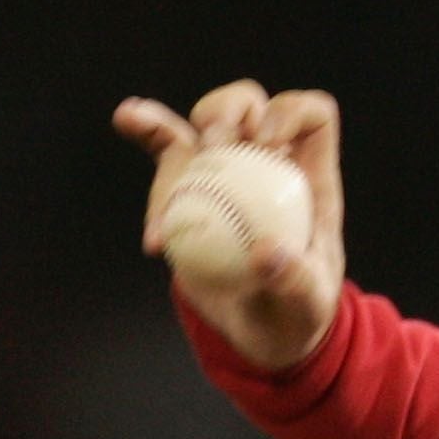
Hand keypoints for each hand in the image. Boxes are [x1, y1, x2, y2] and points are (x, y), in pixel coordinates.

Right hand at [112, 81, 347, 371]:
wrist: (259, 334)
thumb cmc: (296, 316)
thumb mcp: (307, 306)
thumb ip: (295, 282)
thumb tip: (266, 252)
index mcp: (310, 180)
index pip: (311, 117)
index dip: (291, 113)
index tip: (268, 146)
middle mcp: (267, 164)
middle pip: (251, 104)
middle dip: (229, 112)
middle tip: (215, 149)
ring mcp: (226, 171)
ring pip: (202, 124)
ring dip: (179, 129)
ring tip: (176, 181)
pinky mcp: (190, 188)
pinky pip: (164, 149)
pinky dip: (146, 130)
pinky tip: (127, 119)